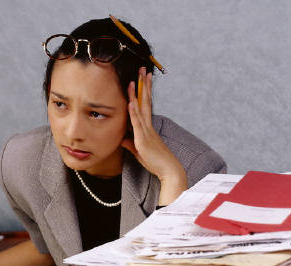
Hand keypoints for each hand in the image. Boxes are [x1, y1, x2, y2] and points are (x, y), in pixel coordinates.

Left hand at [121, 67, 187, 203]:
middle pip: (145, 100)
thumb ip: (130, 143)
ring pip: (141, 107)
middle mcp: (148, 125)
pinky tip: (130, 101)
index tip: (143, 78)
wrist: (168, 170)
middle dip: (144, 84)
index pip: (145, 105)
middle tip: (143, 69)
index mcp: (148, 127)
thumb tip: (122, 138)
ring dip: (139, 92)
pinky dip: (133, 112)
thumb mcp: (138, 151)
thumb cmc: (155, 162)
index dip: (143, 91)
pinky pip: (138, 123)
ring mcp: (147, 130)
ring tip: (137, 77)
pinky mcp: (143, 139)